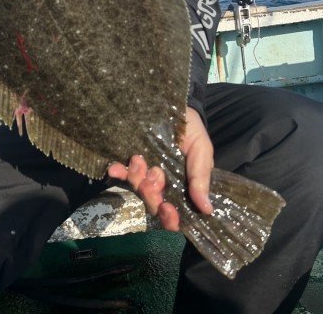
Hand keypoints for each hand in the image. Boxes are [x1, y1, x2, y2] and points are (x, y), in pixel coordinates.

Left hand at [107, 107, 213, 230]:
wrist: (173, 104)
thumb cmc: (191, 129)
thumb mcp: (201, 150)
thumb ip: (201, 177)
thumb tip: (207, 209)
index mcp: (181, 188)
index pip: (174, 214)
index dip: (169, 218)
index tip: (167, 208)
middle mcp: (161, 184)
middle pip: (152, 204)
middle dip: (151, 194)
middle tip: (155, 174)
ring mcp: (143, 173)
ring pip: (136, 189)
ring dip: (137, 179)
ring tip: (139, 159)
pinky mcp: (129, 161)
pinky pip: (120, 173)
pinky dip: (118, 172)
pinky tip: (115, 168)